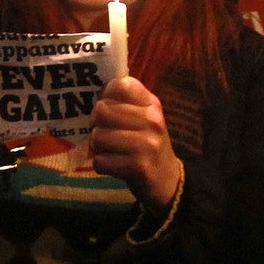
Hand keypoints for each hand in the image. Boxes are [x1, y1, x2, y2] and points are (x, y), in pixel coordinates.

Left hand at [90, 75, 181, 210]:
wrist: (167, 179)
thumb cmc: (147, 145)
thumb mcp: (144, 118)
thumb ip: (124, 103)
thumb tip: (96, 93)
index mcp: (151, 104)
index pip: (120, 84)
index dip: (105, 96)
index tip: (110, 110)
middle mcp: (152, 120)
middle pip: (101, 111)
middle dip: (96, 125)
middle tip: (106, 134)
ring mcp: (147, 144)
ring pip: (98, 136)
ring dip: (97, 147)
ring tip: (110, 151)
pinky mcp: (139, 166)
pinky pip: (100, 161)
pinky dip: (102, 165)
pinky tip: (114, 165)